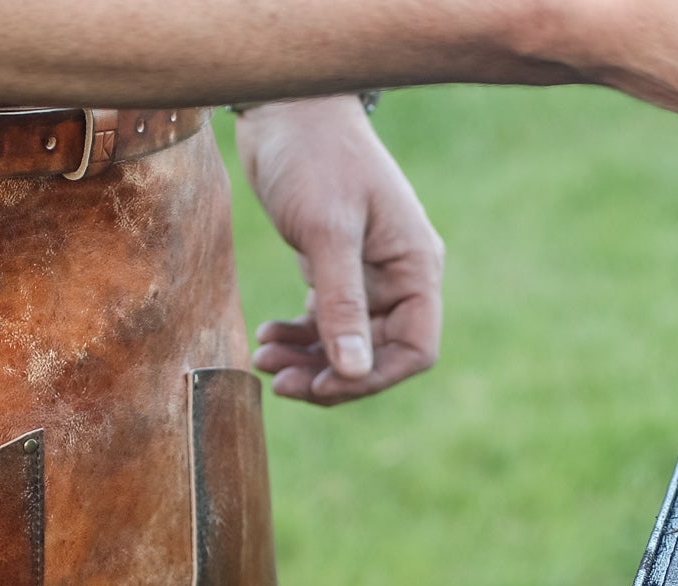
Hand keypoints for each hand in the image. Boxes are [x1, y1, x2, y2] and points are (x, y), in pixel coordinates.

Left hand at [236, 97, 444, 405]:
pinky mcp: (334, 267)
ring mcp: (367, 273)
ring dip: (308, 360)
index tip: (323, 385)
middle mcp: (398, 275)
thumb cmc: (313, 157)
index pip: (414, 349)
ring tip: (263, 360)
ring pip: (347, 343)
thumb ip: (341, 304)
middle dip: (329, 374)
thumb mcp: (328, 232)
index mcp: (415, 267)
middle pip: (376, 354)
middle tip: (277, 381)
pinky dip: (299, 337)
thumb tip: (353, 373)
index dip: (371, 378)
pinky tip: (268, 337)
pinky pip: (325, 321)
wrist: (285, 107)